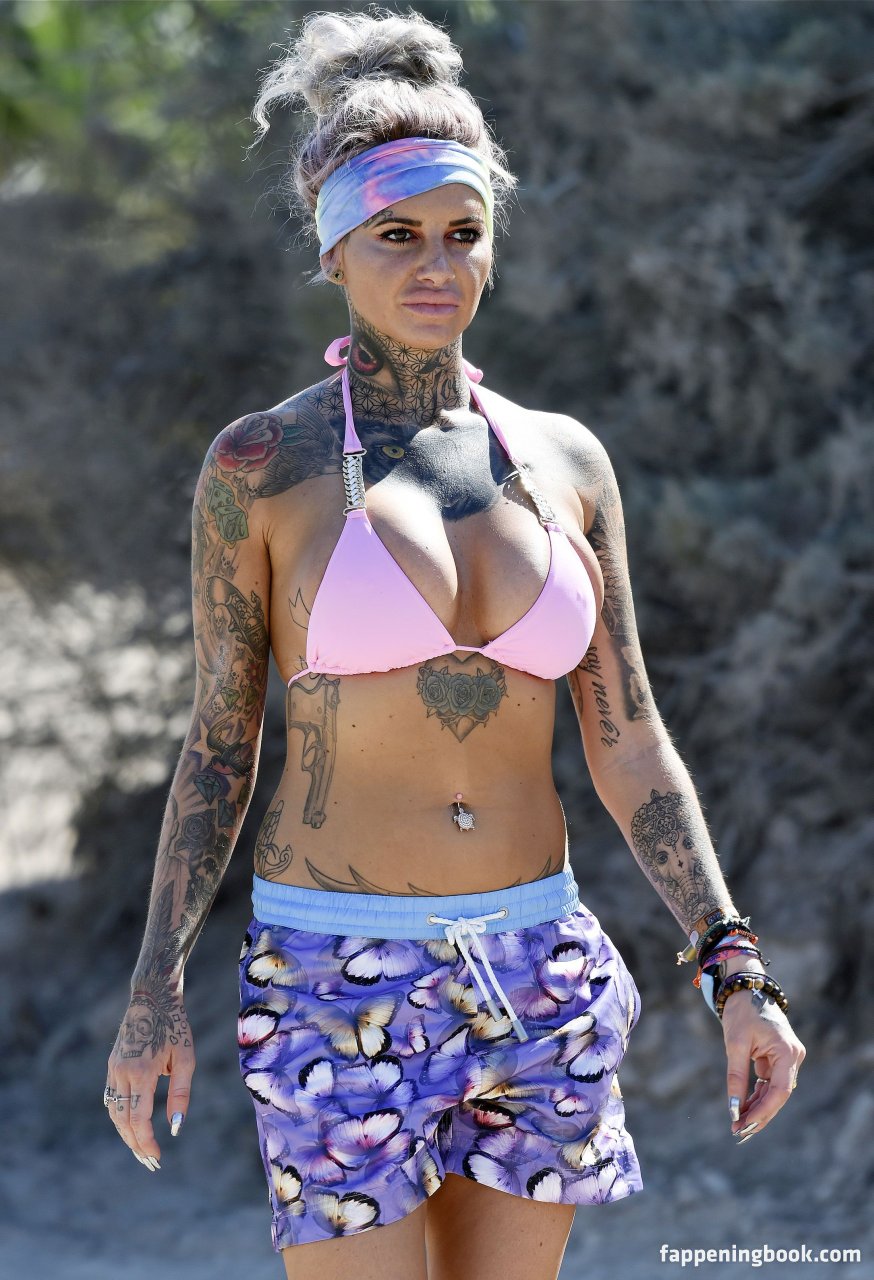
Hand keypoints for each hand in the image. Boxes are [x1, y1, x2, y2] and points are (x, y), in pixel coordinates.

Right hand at [104, 984, 194, 1169]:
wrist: (152, 999)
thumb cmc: (175, 1027)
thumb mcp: (186, 1059)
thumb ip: (180, 1094)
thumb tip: (174, 1127)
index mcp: (143, 1072)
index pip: (139, 1118)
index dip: (147, 1142)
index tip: (157, 1157)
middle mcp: (122, 1073)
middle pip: (123, 1121)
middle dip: (135, 1144)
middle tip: (149, 1162)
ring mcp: (113, 1069)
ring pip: (114, 1112)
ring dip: (125, 1133)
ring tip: (140, 1149)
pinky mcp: (111, 1066)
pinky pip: (111, 1098)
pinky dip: (119, 1116)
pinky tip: (130, 1126)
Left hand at [722, 980, 804, 1142]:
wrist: (744, 989)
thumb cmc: (741, 1012)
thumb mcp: (735, 1044)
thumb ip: (736, 1076)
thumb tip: (732, 1108)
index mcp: (787, 1052)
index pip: (779, 1091)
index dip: (763, 1111)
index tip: (744, 1125)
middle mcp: (794, 1057)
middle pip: (779, 1095)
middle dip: (760, 1114)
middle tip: (739, 1132)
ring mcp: (789, 1058)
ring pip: (774, 1091)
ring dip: (758, 1107)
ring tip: (738, 1124)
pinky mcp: (780, 1058)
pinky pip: (770, 1082)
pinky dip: (757, 1094)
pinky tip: (743, 1108)